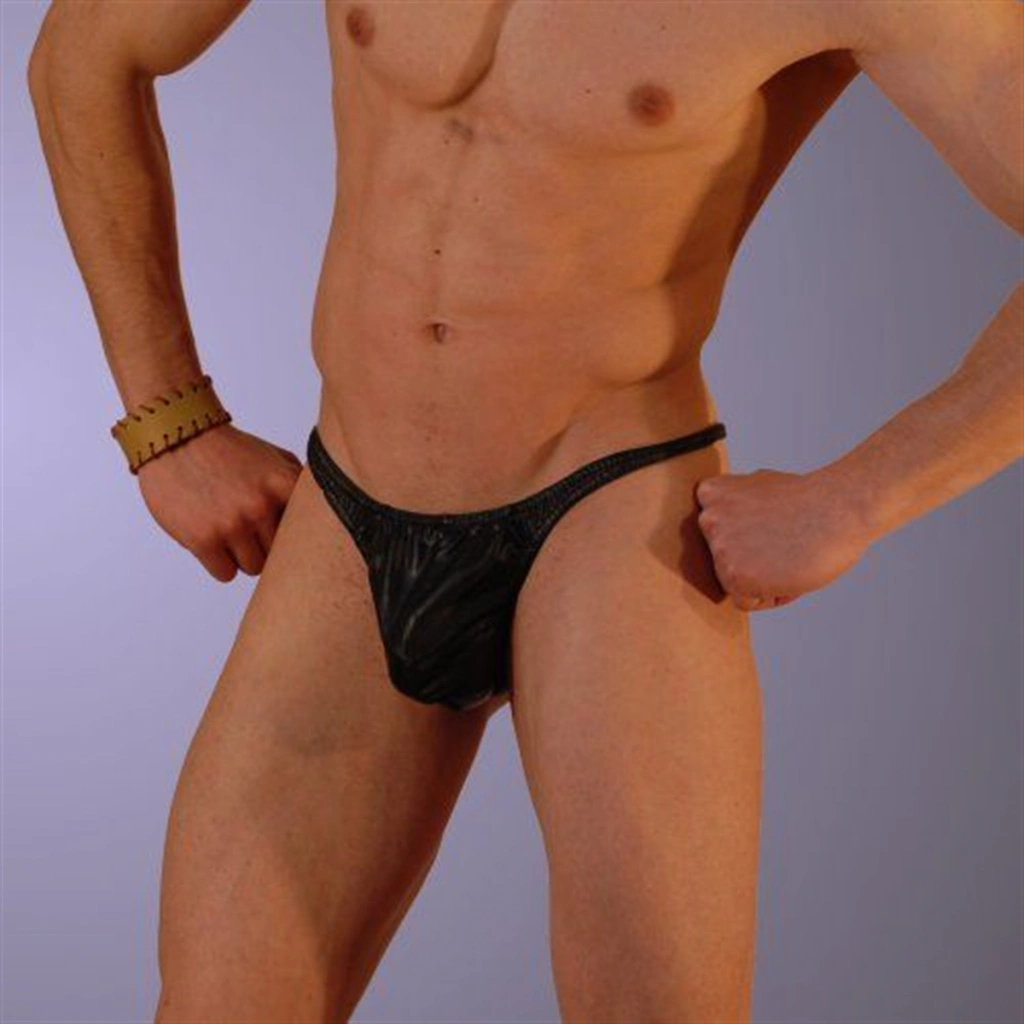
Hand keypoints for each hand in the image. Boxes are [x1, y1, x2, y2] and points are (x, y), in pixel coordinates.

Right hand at [137, 423, 302, 581]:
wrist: (176, 437)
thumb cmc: (229, 452)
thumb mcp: (275, 459)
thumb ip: (300, 487)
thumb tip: (325, 522)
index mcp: (285, 484)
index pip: (308, 533)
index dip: (295, 534)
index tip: (287, 531)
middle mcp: (262, 505)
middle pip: (280, 554)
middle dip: (265, 543)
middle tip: (248, 525)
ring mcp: (233, 523)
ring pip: (254, 567)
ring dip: (242, 555)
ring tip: (228, 528)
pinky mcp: (204, 539)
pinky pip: (226, 574)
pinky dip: (219, 562)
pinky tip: (212, 537)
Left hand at [693, 467, 871, 611]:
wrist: (842, 507)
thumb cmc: (811, 499)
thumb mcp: (757, 486)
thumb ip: (733, 505)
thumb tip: (721, 517)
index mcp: (710, 494)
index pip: (717, 535)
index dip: (751, 536)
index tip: (775, 524)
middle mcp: (707, 520)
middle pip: (723, 561)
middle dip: (754, 558)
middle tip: (785, 540)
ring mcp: (719, 548)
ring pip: (735, 583)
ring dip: (763, 577)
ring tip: (790, 552)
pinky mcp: (735, 576)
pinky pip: (747, 603)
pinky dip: (771, 596)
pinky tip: (791, 569)